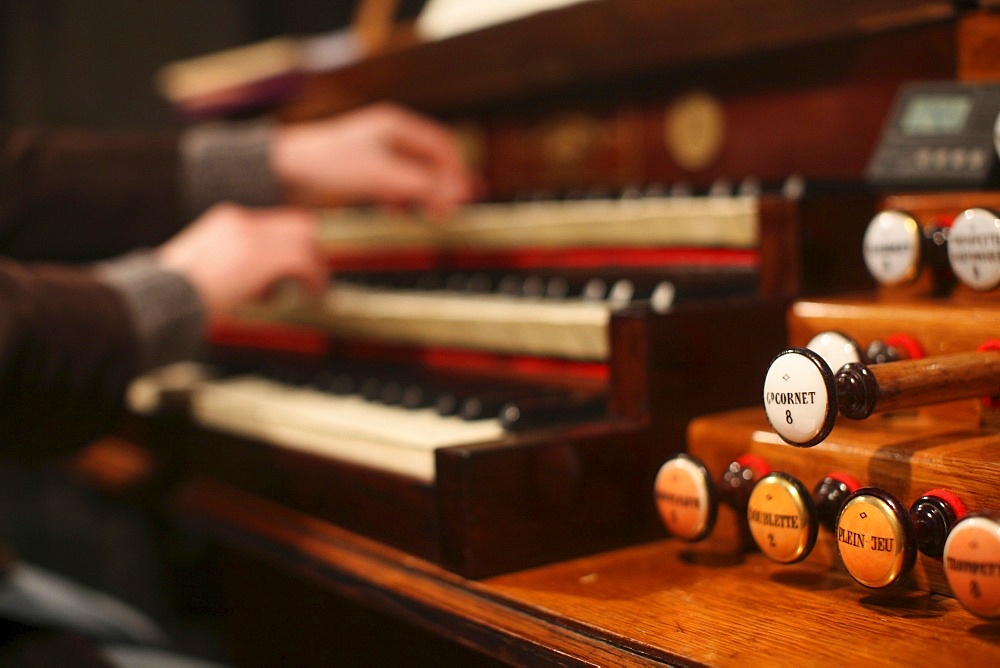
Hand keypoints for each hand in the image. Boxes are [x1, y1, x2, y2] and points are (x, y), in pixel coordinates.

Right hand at [156, 202, 325, 315]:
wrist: (158, 297)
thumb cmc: (175, 292)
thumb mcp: (206, 265)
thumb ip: (234, 263)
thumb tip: (263, 284)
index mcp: (228, 219)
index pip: (278, 221)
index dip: (295, 242)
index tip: (300, 266)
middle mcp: (241, 221)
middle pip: (299, 224)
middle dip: (310, 250)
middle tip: (314, 278)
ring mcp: (250, 237)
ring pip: (305, 240)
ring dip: (315, 266)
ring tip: (314, 290)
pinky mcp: (258, 258)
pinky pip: (303, 261)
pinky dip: (314, 278)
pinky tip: (312, 295)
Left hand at [271, 103, 475, 217]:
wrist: (284, 171)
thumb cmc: (328, 165)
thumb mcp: (382, 177)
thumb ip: (422, 185)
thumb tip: (459, 194)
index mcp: (397, 125)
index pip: (442, 146)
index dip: (457, 172)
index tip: (466, 197)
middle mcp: (389, 135)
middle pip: (430, 161)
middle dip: (442, 186)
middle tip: (448, 212)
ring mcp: (377, 152)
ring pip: (413, 174)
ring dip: (423, 195)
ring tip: (427, 216)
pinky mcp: (364, 170)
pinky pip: (394, 184)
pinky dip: (402, 199)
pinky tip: (398, 213)